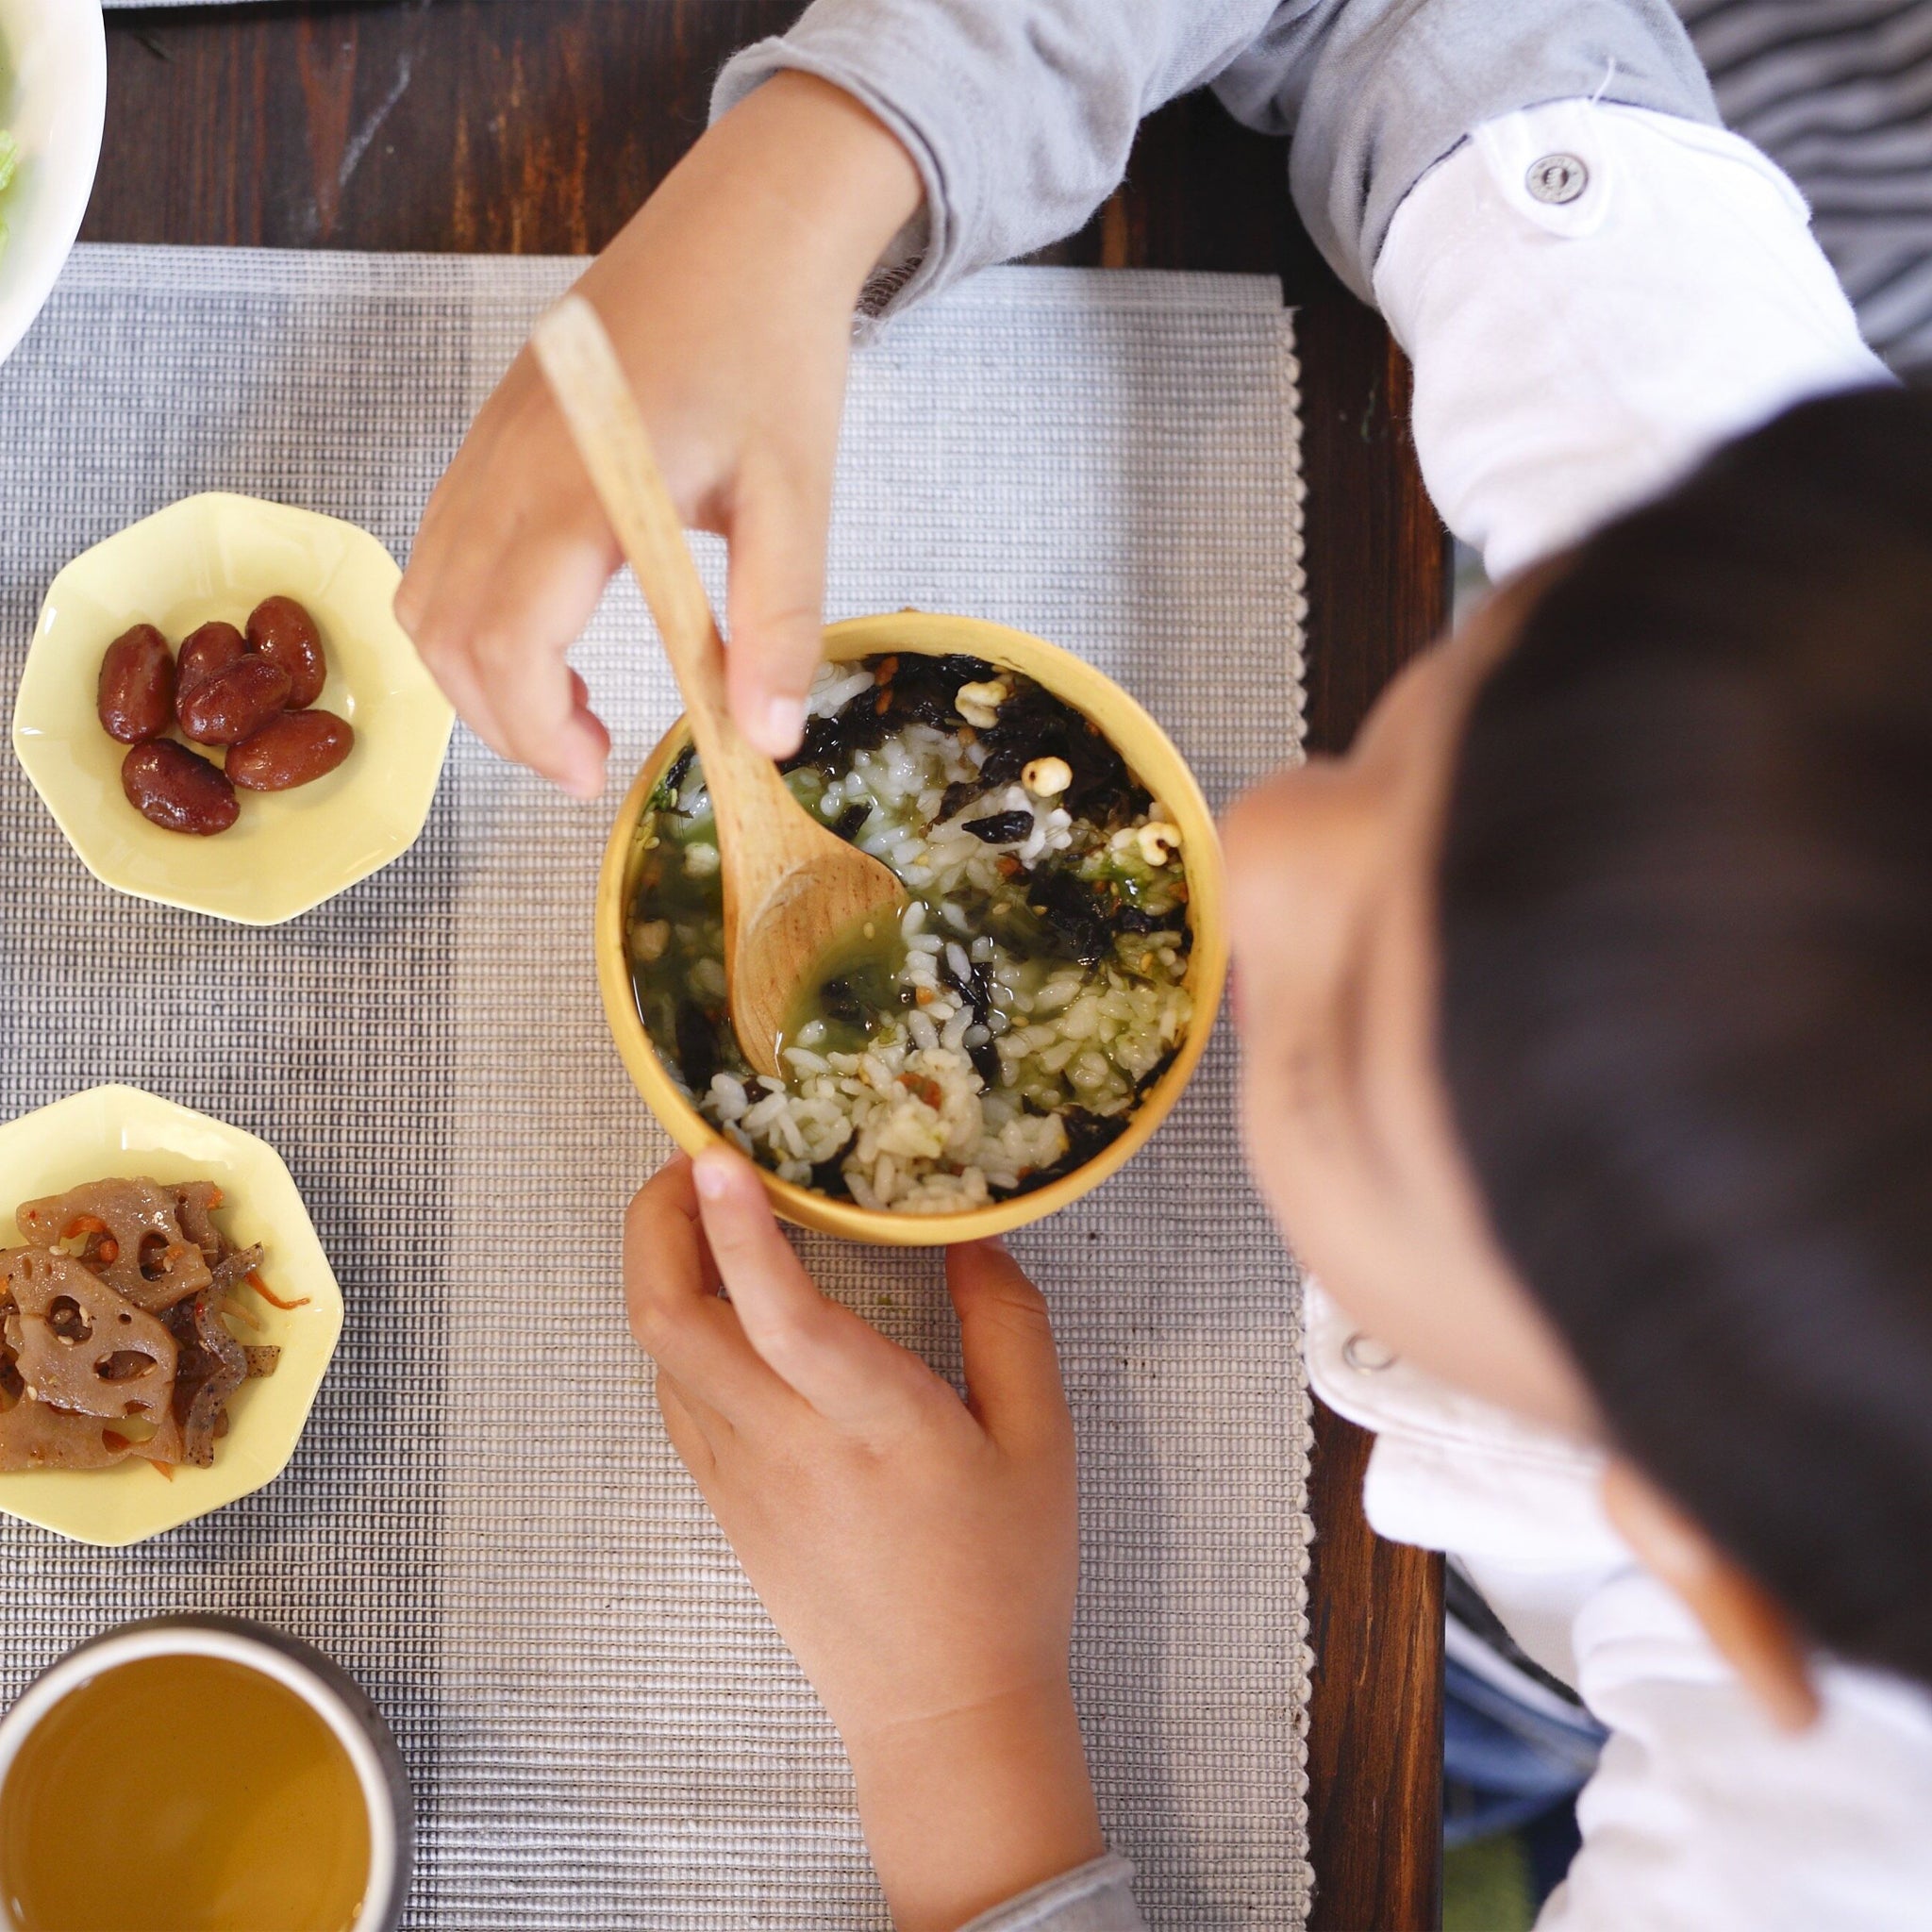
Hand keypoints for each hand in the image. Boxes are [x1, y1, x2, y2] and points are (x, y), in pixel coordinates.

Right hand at [395, 73, 922, 795]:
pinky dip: (468, 620)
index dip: (535, 730)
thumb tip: (766, 739)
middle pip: (444, 632)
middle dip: (501, 722)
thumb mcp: (799, 497)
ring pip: (422, 594)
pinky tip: (549, 641)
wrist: (745, 227)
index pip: (505, 640)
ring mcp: (484, 448)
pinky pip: (437, 549)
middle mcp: (504, 468)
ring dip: (475, 676)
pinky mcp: (490, 439)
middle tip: (582, 761)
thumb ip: (779, 622)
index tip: (592, 773)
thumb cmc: (771, 353)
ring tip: (566, 713)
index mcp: (575, 487)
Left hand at [626, 1149, 1104, 1930]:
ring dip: (664, 1265)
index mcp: (877, 1428)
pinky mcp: (724, 1501)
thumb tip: (970, 1234)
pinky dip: (685, 1327)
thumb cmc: (1006, 1575)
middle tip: (698, 1157)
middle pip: (670, 1320)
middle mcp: (788, 1447)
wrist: (944, 1712)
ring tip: (711, 1209)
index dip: (739, 1228)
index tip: (714, 1152)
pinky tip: (732, 1304)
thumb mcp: (1043, 1441)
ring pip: (661, 1353)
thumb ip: (1009, 1323)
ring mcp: (741, 1478)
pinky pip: (678, 1394)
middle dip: (656, 1221)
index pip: (784, 1316)